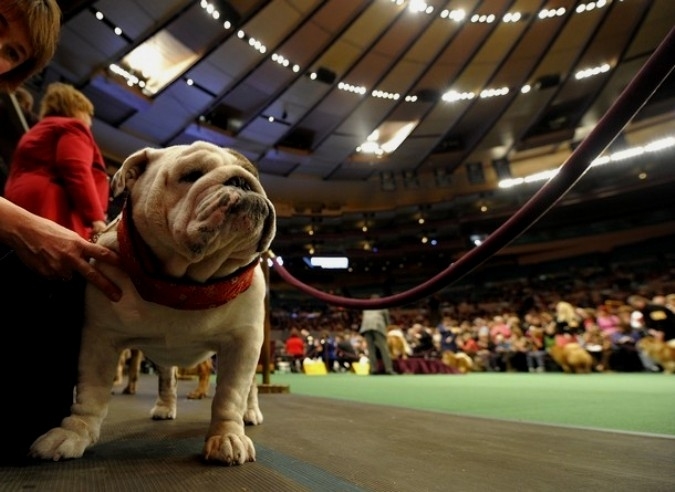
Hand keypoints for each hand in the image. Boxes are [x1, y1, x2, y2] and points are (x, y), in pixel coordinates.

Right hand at [1, 199, 121, 300]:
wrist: (23, 231)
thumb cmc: (48, 229)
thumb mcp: (70, 234)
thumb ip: (82, 246)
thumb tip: (94, 255)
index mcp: (78, 244)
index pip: (101, 253)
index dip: (116, 261)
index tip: (128, 268)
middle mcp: (70, 257)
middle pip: (92, 274)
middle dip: (106, 286)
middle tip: (117, 296)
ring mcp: (58, 267)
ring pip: (70, 276)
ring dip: (67, 270)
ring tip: (56, 257)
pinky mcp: (47, 274)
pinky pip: (56, 276)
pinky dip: (55, 271)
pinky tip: (48, 260)